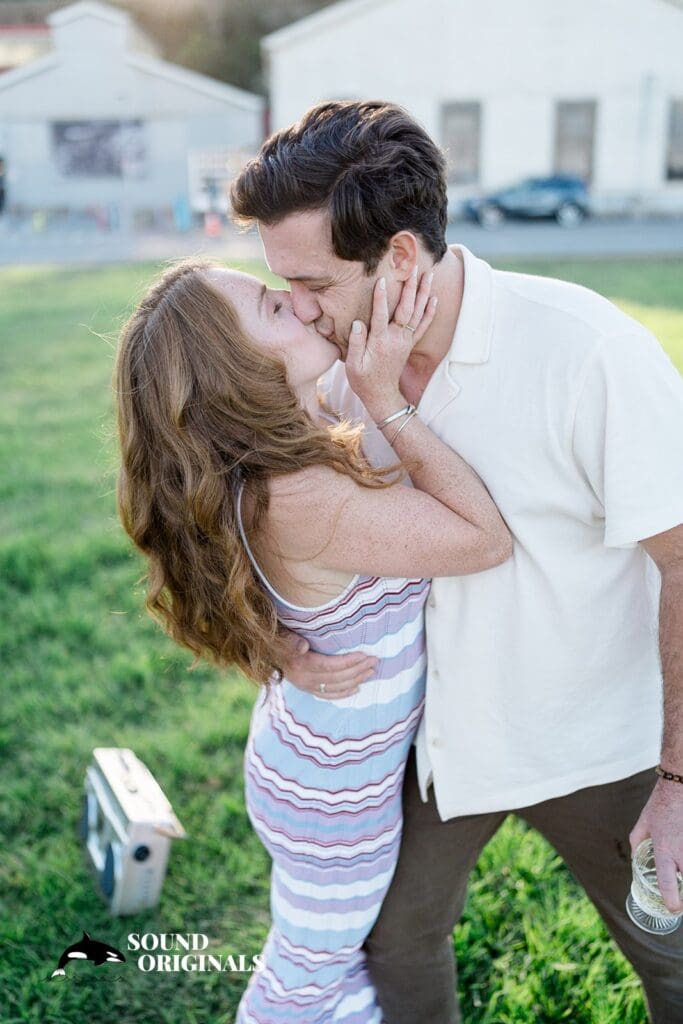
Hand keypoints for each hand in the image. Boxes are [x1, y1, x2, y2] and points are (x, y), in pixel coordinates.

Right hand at [278, 628, 378, 699]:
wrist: (266, 650)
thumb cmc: (277, 638)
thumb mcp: (282, 635)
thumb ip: (291, 640)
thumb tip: (303, 647)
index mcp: (299, 665)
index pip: (329, 665)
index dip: (348, 662)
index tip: (364, 655)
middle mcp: (303, 679)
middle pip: (336, 677)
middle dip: (357, 669)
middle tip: (374, 660)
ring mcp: (305, 686)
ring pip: (335, 687)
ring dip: (355, 680)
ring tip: (371, 671)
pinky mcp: (306, 689)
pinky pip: (328, 695)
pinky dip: (343, 693)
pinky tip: (357, 688)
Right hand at [345, 266, 436, 417]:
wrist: (382, 396)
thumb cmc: (364, 380)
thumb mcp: (352, 365)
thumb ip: (355, 343)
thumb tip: (358, 323)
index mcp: (379, 343)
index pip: (380, 316)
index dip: (381, 298)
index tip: (382, 280)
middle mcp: (396, 339)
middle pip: (405, 309)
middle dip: (409, 288)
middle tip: (413, 268)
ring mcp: (405, 341)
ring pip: (417, 313)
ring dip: (423, 293)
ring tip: (428, 275)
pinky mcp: (410, 344)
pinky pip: (423, 325)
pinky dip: (430, 311)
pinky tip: (433, 298)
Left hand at [629, 778, 682, 913]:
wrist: (680, 787)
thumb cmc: (661, 805)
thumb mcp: (643, 822)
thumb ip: (637, 842)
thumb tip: (635, 859)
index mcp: (664, 849)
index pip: (667, 881)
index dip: (671, 899)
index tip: (673, 908)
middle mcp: (682, 851)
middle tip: (682, 902)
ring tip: (681, 882)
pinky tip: (682, 862)